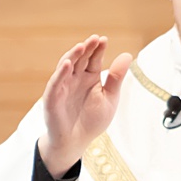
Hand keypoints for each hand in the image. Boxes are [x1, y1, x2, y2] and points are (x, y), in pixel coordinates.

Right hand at [38, 35, 132, 177]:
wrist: (76, 141)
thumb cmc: (92, 120)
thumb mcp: (110, 98)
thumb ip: (116, 78)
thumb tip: (127, 55)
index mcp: (90, 78)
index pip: (93, 59)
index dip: (97, 49)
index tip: (104, 39)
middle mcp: (75, 78)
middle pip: (80, 59)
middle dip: (87, 49)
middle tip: (95, 39)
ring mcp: (63, 86)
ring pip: (66, 66)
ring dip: (73, 56)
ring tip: (82, 46)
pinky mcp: (53, 97)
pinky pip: (56, 82)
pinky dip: (61, 73)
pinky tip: (67, 63)